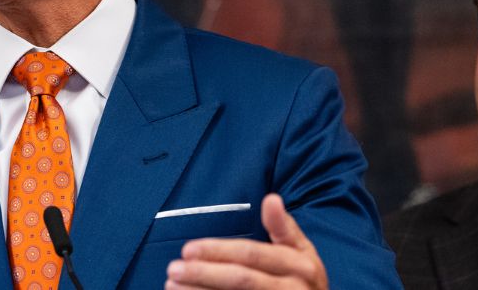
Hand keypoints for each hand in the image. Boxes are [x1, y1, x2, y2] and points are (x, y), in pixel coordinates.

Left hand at [165, 194, 327, 288]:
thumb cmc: (306, 281)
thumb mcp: (303, 252)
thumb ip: (284, 227)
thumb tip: (271, 198)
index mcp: (299, 265)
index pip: (252, 255)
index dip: (218, 251)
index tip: (187, 249)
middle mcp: (293, 289)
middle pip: (241, 280)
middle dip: (203, 274)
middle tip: (172, 270)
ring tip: (172, 286)